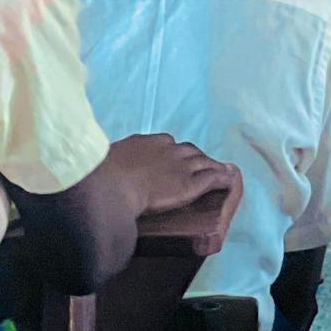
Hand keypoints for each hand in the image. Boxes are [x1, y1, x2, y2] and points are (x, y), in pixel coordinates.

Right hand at [115, 133, 240, 220]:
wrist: (112, 187)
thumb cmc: (101, 177)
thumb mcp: (106, 162)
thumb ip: (115, 164)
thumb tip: (105, 172)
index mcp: (149, 143)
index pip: (168, 144)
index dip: (174, 153)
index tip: (174, 160)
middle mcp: (170, 150)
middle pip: (190, 151)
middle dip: (196, 158)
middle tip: (199, 168)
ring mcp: (182, 166)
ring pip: (204, 162)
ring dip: (212, 167)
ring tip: (218, 172)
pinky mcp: (191, 183)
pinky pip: (213, 177)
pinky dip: (222, 178)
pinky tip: (229, 181)